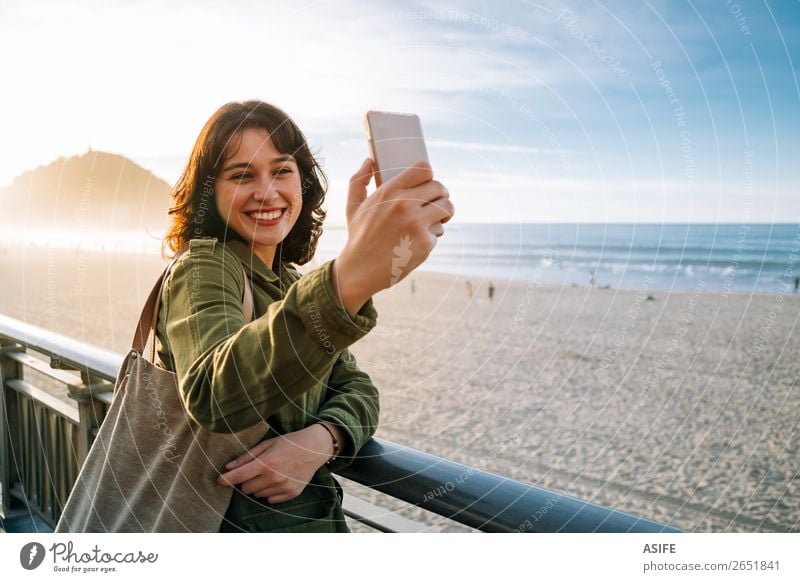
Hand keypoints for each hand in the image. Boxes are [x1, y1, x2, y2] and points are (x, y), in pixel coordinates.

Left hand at [216, 424, 334, 504]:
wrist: (316, 447)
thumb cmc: (290, 442)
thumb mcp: (267, 443)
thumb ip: (247, 456)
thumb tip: (228, 467)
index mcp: (266, 462)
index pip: (239, 476)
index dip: (225, 480)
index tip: (218, 481)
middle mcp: (274, 477)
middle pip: (246, 488)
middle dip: (247, 480)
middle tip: (257, 470)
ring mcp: (284, 487)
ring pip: (258, 494)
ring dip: (259, 486)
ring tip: (271, 473)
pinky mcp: (292, 494)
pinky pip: (271, 499)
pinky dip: (271, 492)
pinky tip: (279, 480)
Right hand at [332, 158, 454, 313]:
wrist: (359, 270)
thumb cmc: (358, 237)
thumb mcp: (353, 207)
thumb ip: (358, 181)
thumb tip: (369, 161)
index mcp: (389, 191)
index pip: (423, 169)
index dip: (430, 175)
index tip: (428, 184)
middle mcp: (404, 204)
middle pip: (440, 187)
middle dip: (441, 194)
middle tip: (436, 203)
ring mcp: (416, 224)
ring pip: (447, 207)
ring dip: (445, 212)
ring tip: (438, 218)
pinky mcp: (425, 243)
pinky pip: (440, 231)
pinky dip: (433, 236)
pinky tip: (421, 241)